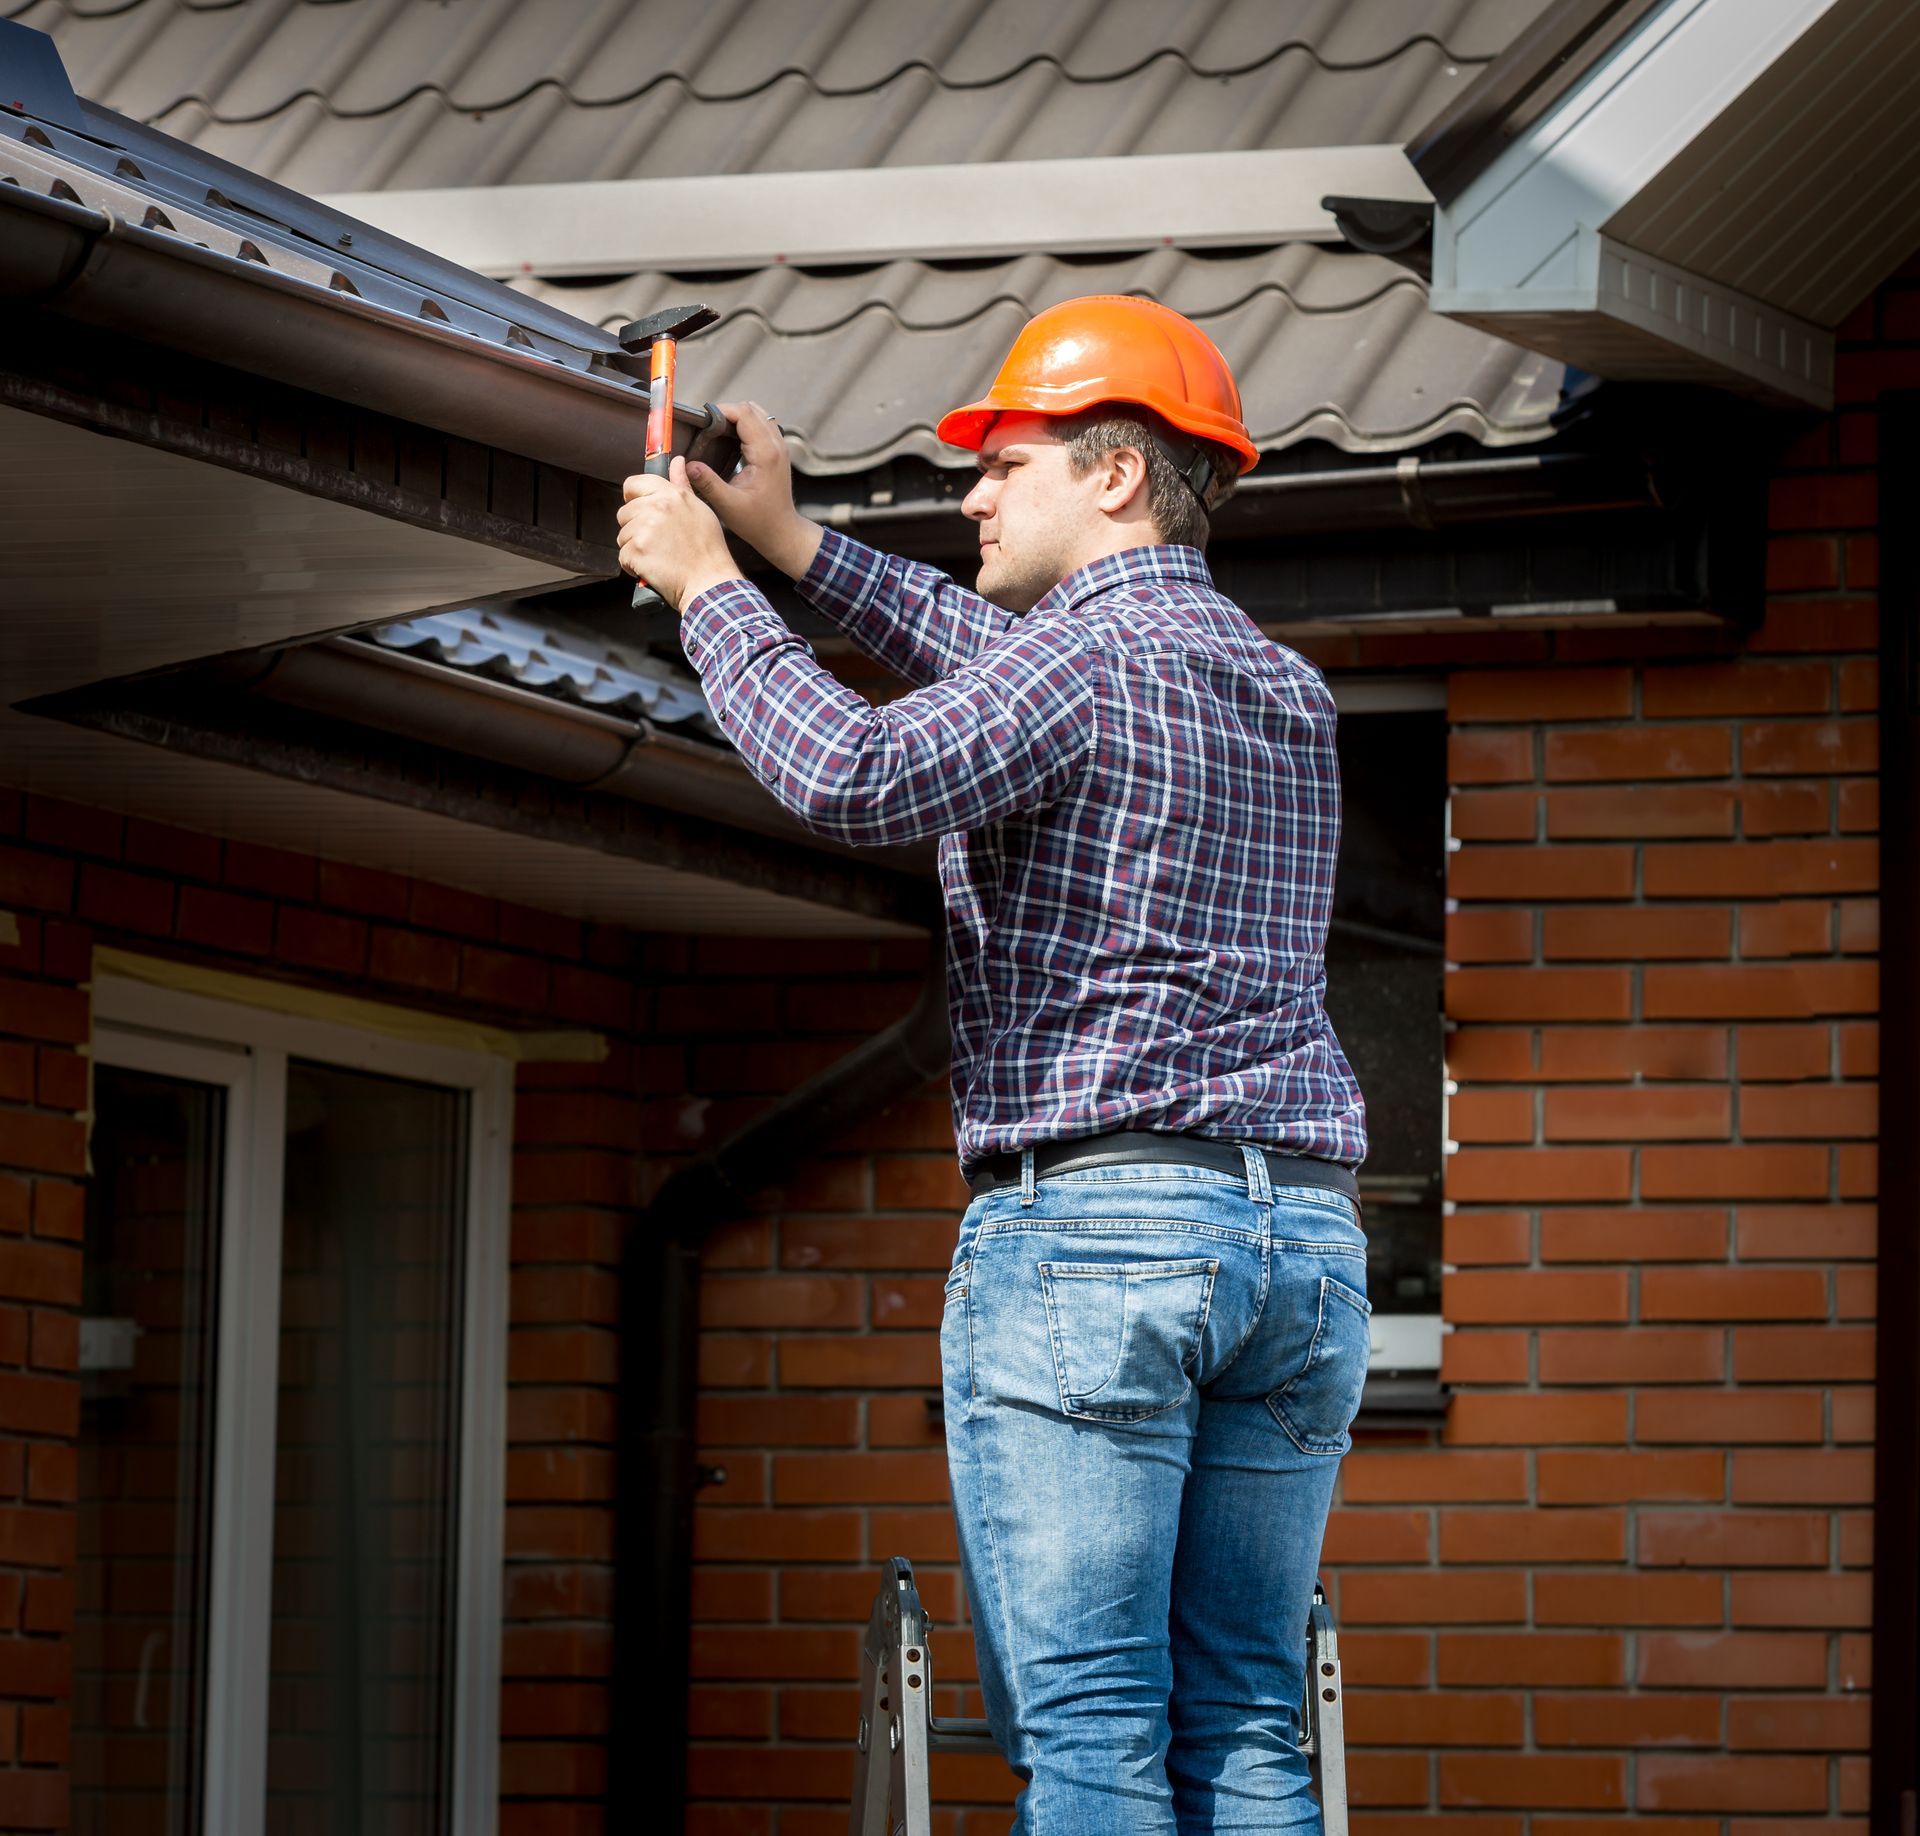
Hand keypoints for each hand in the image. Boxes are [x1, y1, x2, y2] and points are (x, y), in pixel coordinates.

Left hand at [616, 456, 741, 612]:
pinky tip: (653, 568)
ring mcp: (644, 529)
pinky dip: (634, 566)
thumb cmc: (709, 551)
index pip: (633, 484)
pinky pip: (623, 556)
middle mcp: (655, 507)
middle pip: (625, 513)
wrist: (709, 583)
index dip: (633, 497)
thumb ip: (682, 484)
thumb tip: (677, 462)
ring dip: (635, 548)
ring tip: (659, 556)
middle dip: (636, 529)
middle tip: (659, 542)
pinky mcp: (636, 551)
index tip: (640, 508)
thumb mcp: (699, 510)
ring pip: (623, 536)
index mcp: (671, 494)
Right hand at [686, 400, 823, 580]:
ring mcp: (780, 447)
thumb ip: (707, 483)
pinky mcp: (778, 451)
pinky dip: (746, 425)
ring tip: (718, 431)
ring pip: (758, 414)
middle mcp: (776, 445)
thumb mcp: (728, 505)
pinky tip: (732, 439)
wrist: (781, 531)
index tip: (703, 422)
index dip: (722, 411)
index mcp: (766, 454)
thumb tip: (687, 464)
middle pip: (751, 409)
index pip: (744, 414)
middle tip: (708, 427)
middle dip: (728, 412)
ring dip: (738, 417)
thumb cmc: (758, 522)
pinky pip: (763, 425)